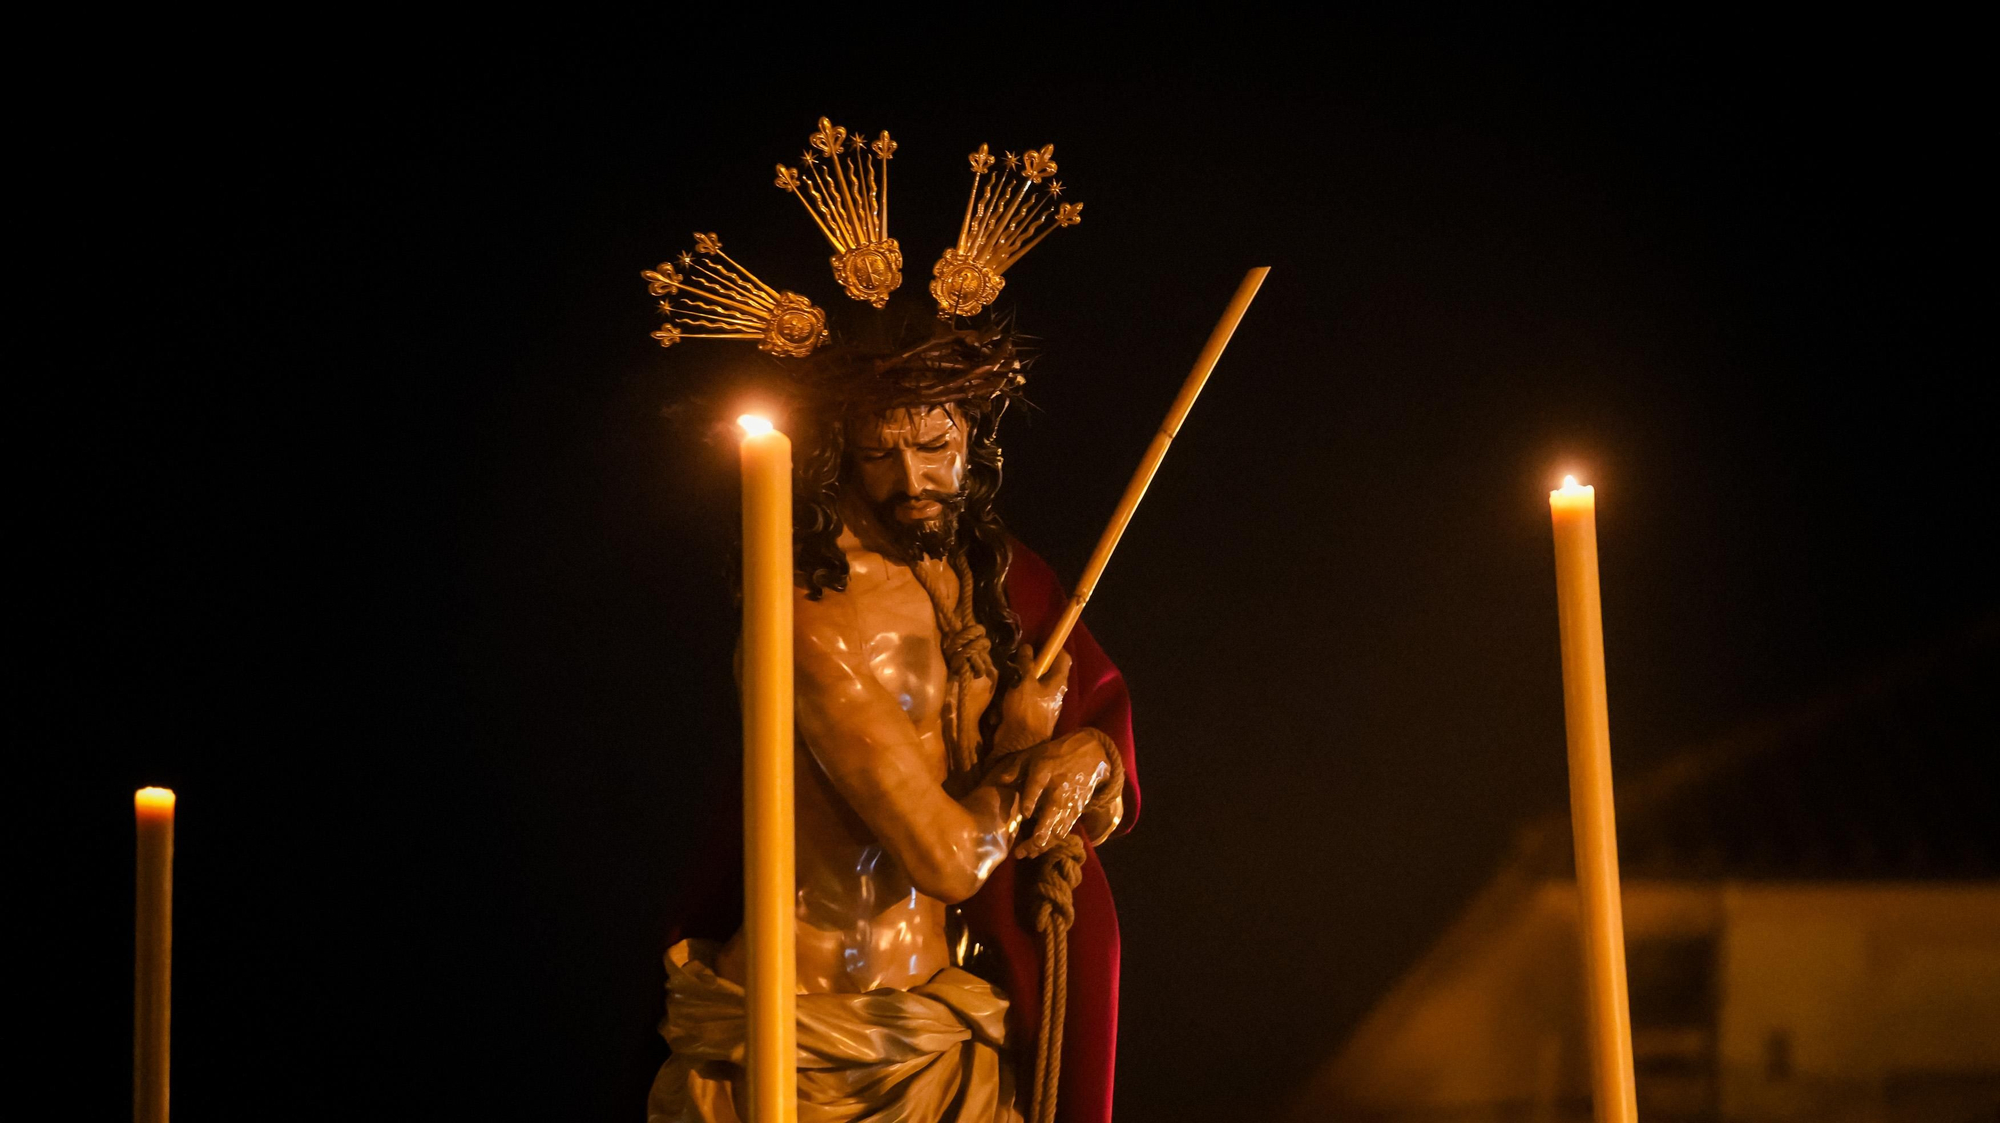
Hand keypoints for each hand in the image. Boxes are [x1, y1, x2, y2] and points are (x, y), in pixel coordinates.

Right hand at [993, 643, 1070, 756]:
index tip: (1038, 641)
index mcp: (1058, 682)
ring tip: (1004, 681)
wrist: (1018, 745)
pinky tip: (1001, 701)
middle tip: (1014, 660)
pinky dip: (1011, 697)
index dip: (1054, 647)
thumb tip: (1027, 647)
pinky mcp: (1029, 713)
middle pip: (1044, 670)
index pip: (1063, 658)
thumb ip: (1026, 663)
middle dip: (1028, 665)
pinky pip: (1020, 698)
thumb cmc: (1026, 710)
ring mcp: (1041, 703)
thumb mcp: (1024, 681)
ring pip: (1029, 684)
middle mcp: (1053, 692)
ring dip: (1016, 681)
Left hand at [1013, 729, 1110, 858]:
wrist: (1089, 754)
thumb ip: (1016, 768)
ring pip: (1059, 827)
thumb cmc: (1054, 755)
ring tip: (1028, 854)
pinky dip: (1053, 841)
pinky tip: (1039, 850)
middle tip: (1029, 847)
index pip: (1037, 785)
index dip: (1032, 799)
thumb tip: (1001, 781)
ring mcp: (1069, 801)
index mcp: (1044, 771)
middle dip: (1042, 831)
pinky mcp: (1076, 810)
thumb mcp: (1033, 754)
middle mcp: (1058, 788)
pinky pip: (1065, 829)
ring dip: (1045, 842)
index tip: (1026, 813)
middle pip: (1051, 813)